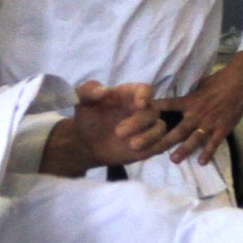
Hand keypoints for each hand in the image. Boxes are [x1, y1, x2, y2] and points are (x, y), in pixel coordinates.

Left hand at [44, 80, 168, 174]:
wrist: (87, 142)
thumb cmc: (88, 117)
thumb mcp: (81, 101)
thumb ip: (88, 91)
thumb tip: (102, 91)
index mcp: (130, 95)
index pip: (146, 89)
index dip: (146, 95)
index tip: (139, 104)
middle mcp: (142, 110)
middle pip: (153, 111)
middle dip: (139, 122)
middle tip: (118, 132)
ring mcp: (147, 128)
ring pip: (160, 128)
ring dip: (149, 137)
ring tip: (132, 145)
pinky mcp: (149, 145)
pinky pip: (161, 144)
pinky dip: (155, 147)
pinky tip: (139, 152)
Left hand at [161, 52, 242, 165]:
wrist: (240, 81)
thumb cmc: (220, 80)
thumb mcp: (200, 85)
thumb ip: (189, 96)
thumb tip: (177, 99)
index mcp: (190, 101)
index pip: (168, 105)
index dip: (154, 110)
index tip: (140, 117)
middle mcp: (197, 113)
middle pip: (178, 130)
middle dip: (164, 141)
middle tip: (152, 151)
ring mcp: (210, 122)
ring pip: (194, 139)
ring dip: (183, 150)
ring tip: (174, 160)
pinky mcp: (223, 128)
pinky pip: (213, 143)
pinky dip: (207, 153)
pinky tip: (202, 162)